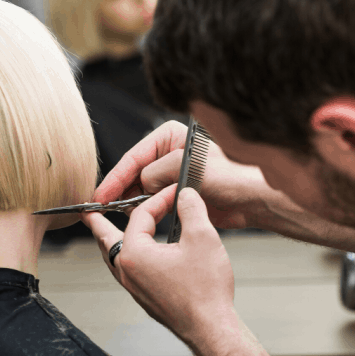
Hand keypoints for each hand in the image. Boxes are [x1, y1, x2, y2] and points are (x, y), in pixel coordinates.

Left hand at [82, 186, 234, 341]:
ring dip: (109, 240)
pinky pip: (126, 270)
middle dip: (98, 222)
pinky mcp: (144, 297)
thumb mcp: (202, 237)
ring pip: (113, 257)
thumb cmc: (205, 290)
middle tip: (87, 211)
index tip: (175, 192)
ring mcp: (134, 287)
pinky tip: (135, 256)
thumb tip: (185, 194)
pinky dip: (124, 256)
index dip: (159, 199)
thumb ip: (191, 208)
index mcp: (135, 254)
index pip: (140, 215)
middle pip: (106, 238)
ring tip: (104, 232)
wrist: (211, 328)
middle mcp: (127, 271)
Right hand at [93, 120, 279, 230]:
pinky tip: (136, 217)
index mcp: (170, 138)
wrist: (252, 200)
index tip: (102, 194)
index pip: (134, 157)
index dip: (116, 177)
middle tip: (104, 206)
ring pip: (140, 188)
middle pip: (134, 172)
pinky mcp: (176, 192)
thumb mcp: (185, 167)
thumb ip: (156, 173)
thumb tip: (141, 184)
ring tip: (119, 212)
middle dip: (120, 189)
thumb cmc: (230, 177)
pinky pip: (152, 200)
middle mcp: (168, 153)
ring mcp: (171, 173)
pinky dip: (143, 209)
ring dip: (131, 200)